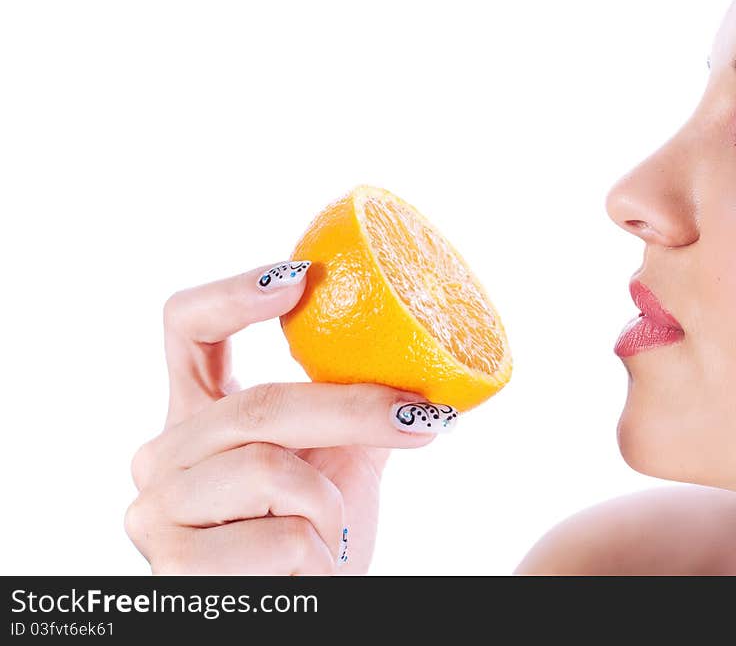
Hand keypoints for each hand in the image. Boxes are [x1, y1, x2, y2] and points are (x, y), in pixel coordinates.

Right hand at [125, 261, 446, 573]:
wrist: (302, 612)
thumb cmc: (316, 542)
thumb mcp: (334, 463)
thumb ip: (351, 410)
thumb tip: (423, 363)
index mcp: (197, 417)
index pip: (187, 329)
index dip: (236, 294)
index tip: (300, 278)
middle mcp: (162, 455)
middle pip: (259, 404)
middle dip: (354, 409)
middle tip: (425, 417)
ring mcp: (156, 511)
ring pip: (271, 470)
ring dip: (330, 506)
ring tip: (328, 533)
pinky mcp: (174, 568)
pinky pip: (279, 539)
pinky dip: (319, 556)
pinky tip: (307, 572)